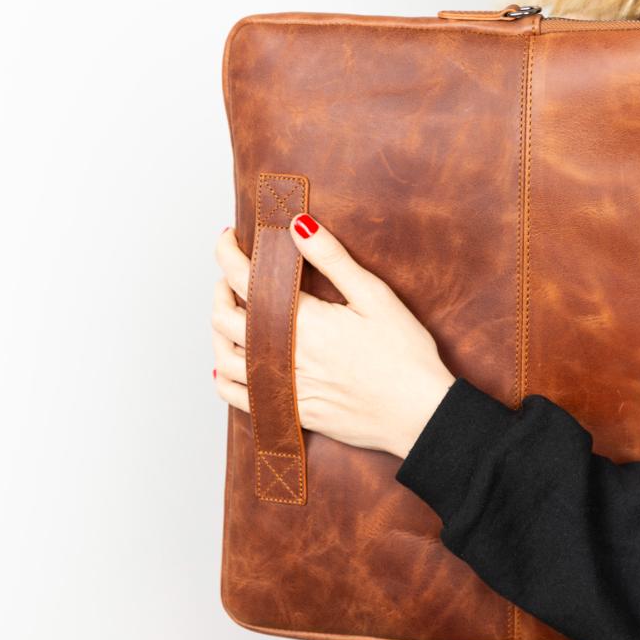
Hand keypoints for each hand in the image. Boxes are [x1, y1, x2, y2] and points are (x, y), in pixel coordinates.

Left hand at [211, 215, 455, 459]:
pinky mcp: (294, 412)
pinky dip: (224, 379)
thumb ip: (333, 259)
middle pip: (225, 318)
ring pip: (225, 359)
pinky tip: (228, 367)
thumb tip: (298, 225)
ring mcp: (287, 386)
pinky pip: (240, 398)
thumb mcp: (376, 297)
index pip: (245, 280)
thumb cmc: (406, 355)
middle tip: (232, 274)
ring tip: (230, 315)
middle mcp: (287, 355)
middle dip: (221, 288)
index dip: (228, 254)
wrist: (421, 414)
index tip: (229, 239)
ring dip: (219, 332)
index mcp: (306, 321)